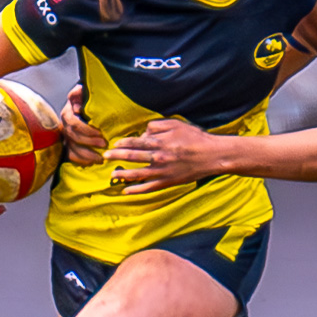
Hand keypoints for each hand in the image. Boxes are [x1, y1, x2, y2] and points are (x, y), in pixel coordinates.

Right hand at [60, 85, 105, 165]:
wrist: (87, 102)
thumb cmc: (89, 97)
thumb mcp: (85, 91)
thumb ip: (79, 93)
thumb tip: (76, 107)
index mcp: (68, 112)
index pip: (73, 124)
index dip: (86, 130)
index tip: (100, 133)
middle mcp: (65, 125)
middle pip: (73, 137)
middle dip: (89, 142)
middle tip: (104, 144)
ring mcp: (66, 136)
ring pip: (72, 148)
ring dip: (87, 155)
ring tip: (100, 158)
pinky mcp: (69, 144)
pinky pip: (71, 155)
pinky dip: (81, 160)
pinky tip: (92, 163)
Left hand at [103, 119, 222, 192]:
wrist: (212, 155)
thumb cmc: (195, 137)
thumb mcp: (176, 124)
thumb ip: (157, 126)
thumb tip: (143, 132)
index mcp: (159, 142)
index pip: (135, 143)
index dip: (123, 143)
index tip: (114, 144)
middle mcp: (158, 157)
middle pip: (132, 157)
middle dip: (117, 157)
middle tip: (105, 157)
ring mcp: (162, 172)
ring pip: (137, 174)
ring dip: (123, 174)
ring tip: (112, 174)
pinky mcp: (168, 182)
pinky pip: (148, 188)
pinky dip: (136, 190)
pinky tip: (126, 191)